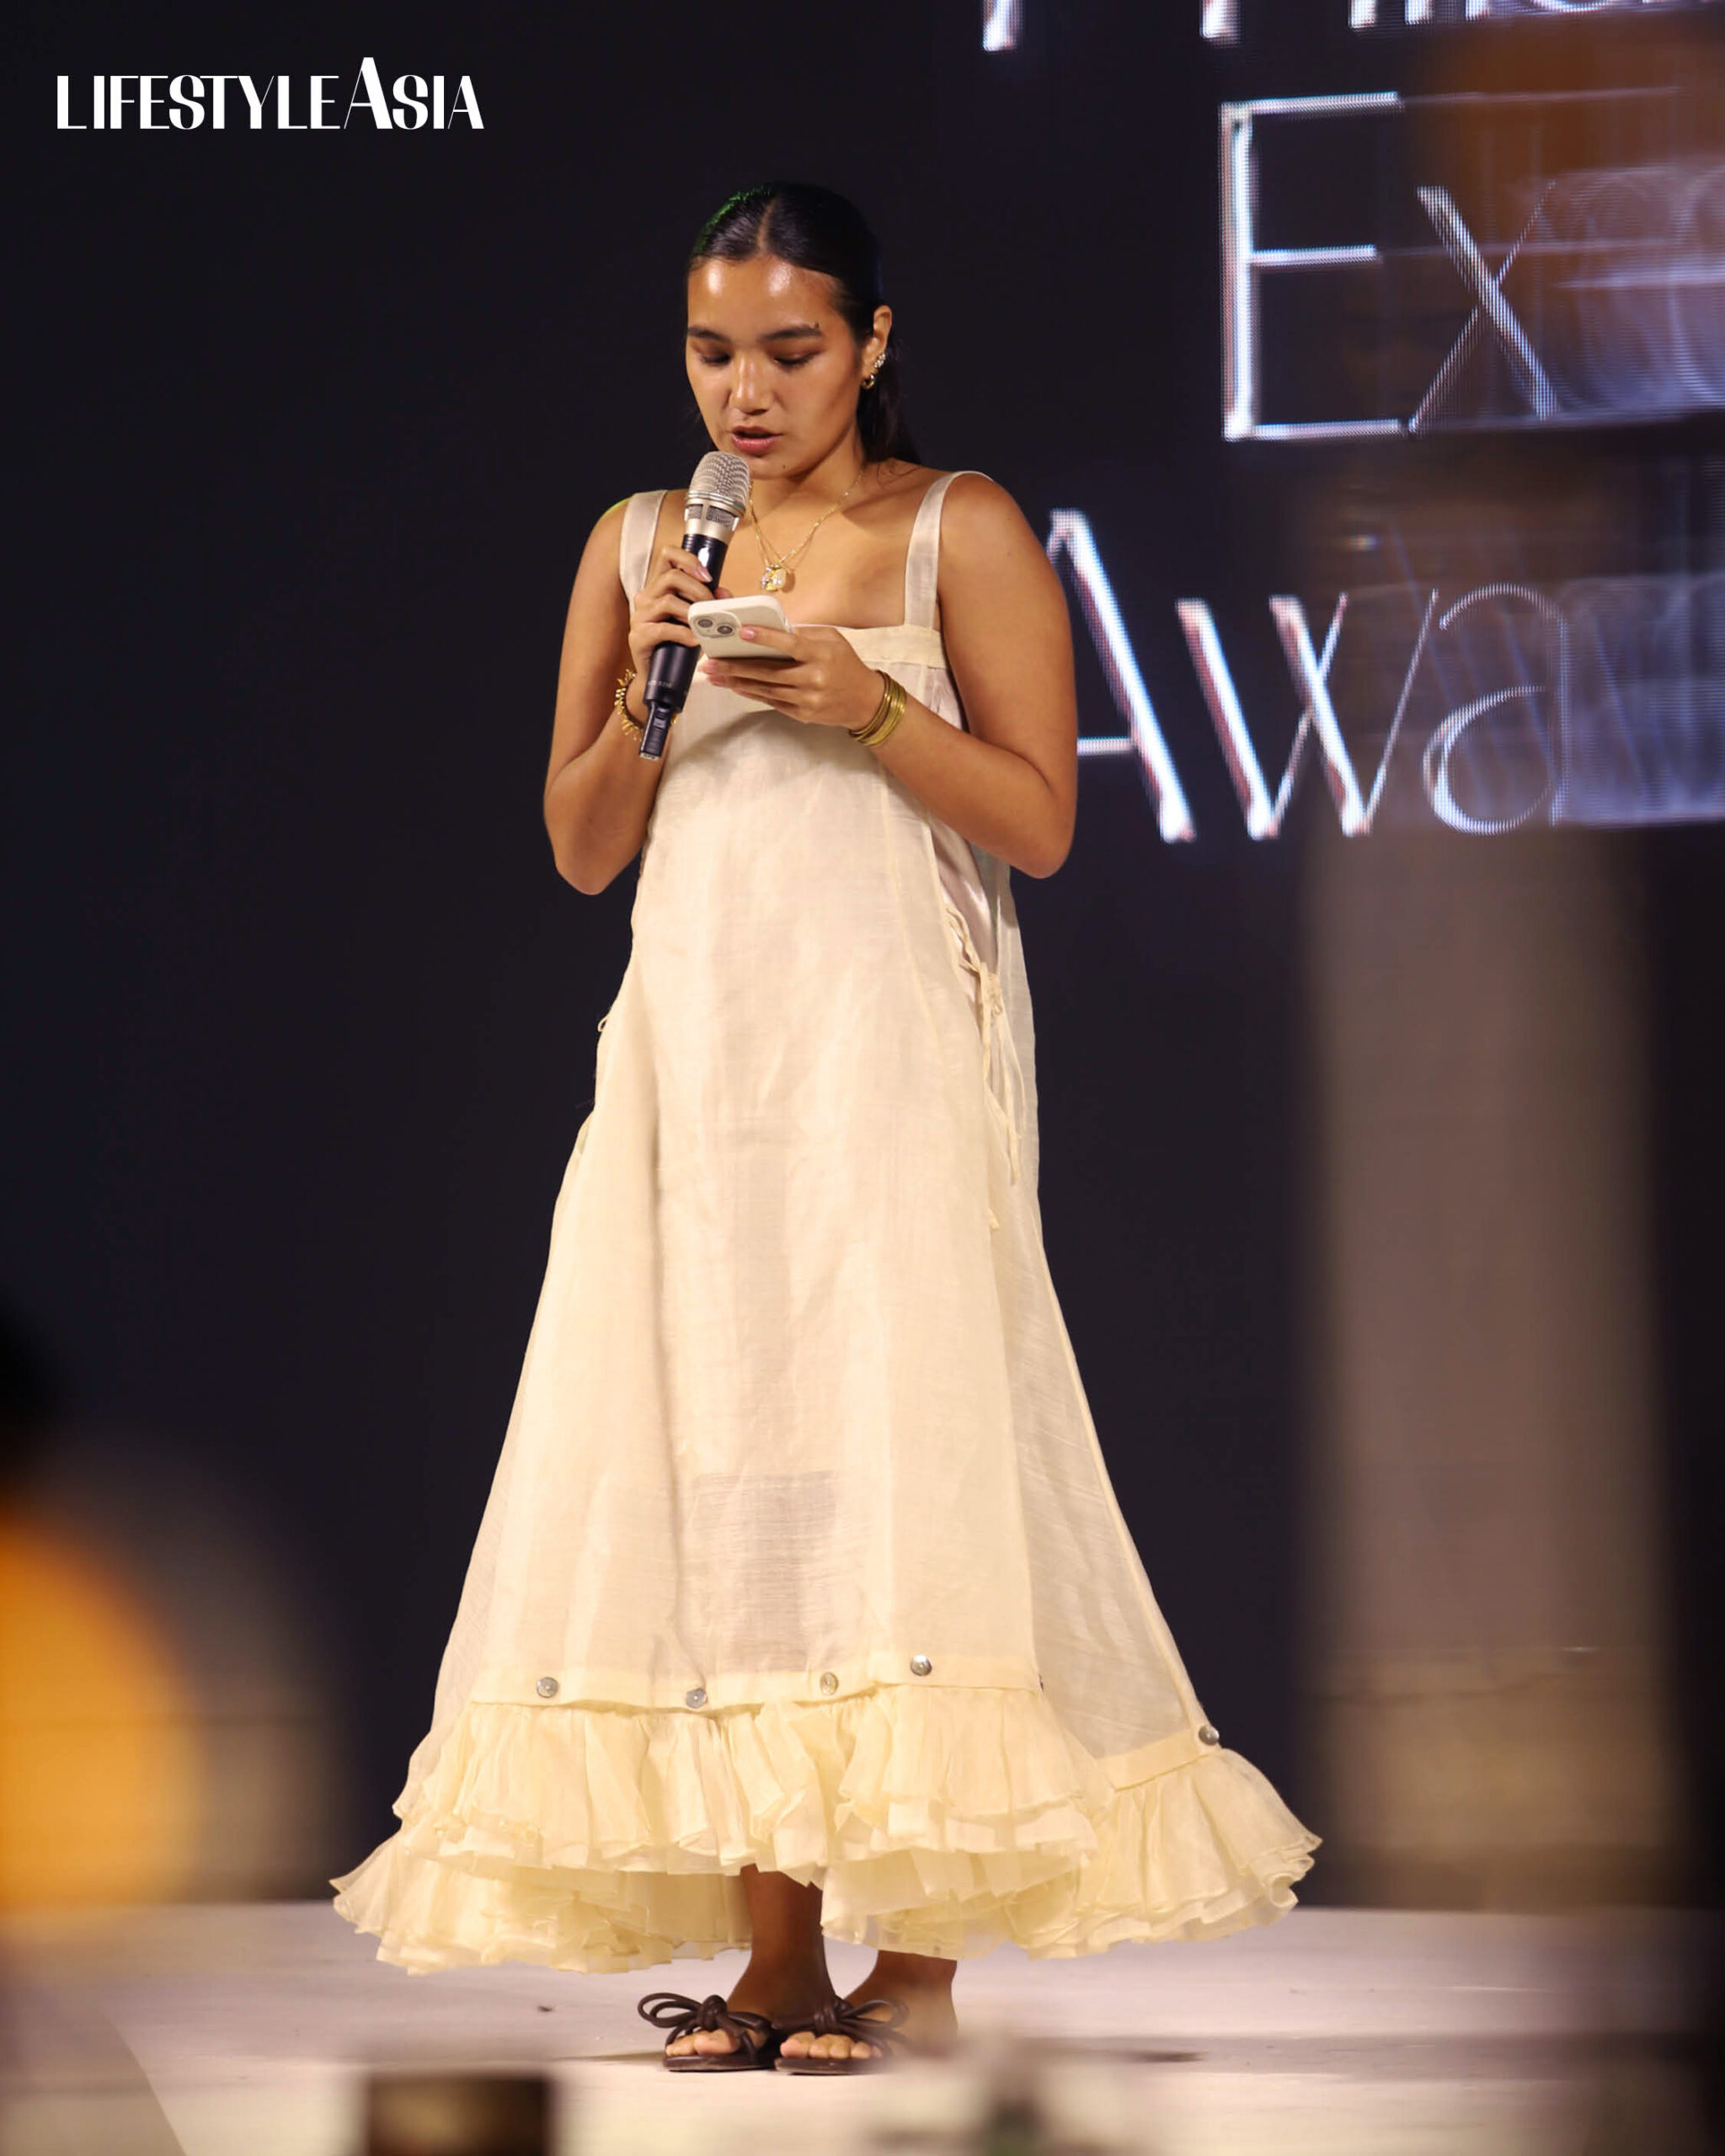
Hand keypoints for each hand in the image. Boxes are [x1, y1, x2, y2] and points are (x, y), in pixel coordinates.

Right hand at [626, 546, 731, 679]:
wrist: (659, 677)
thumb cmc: (678, 645)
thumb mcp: (696, 620)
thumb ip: (708, 604)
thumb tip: (725, 594)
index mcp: (658, 586)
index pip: (667, 555)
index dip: (688, 559)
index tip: (708, 576)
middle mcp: (646, 597)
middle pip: (671, 577)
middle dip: (698, 590)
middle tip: (713, 605)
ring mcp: (639, 616)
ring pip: (667, 600)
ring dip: (691, 611)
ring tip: (704, 624)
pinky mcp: (638, 636)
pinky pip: (662, 629)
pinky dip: (682, 633)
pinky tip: (694, 640)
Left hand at [699, 622, 885, 732]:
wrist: (865, 702)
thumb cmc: (847, 664)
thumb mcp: (832, 640)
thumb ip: (804, 634)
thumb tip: (771, 628)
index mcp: (821, 654)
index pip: (789, 644)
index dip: (765, 638)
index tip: (742, 632)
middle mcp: (813, 678)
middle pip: (768, 671)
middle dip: (735, 666)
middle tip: (710, 662)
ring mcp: (806, 699)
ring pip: (765, 688)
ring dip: (736, 682)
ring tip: (713, 676)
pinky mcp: (802, 713)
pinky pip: (771, 701)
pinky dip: (751, 693)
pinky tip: (734, 686)